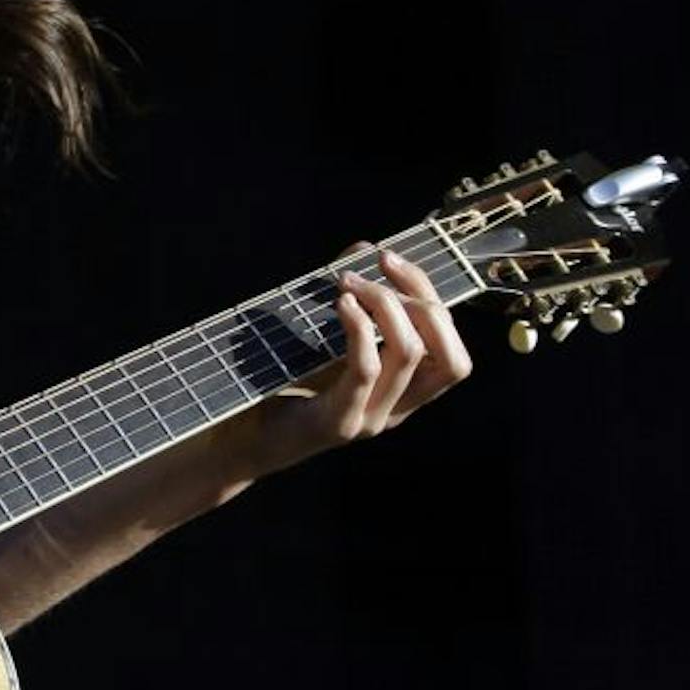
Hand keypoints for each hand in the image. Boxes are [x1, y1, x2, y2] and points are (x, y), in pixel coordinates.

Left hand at [228, 243, 474, 476]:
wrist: (239, 440)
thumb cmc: (281, 384)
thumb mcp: (324, 338)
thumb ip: (351, 298)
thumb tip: (365, 249)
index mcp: (404, 392)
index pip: (450, 345)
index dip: (429, 295)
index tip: (390, 259)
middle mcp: (398, 409)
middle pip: (447, 351)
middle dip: (418, 295)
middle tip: (377, 265)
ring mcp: (371, 419)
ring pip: (410, 353)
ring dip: (384, 304)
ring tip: (347, 283)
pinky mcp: (338, 422)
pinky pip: (365, 369)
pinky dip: (357, 328)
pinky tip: (340, 306)